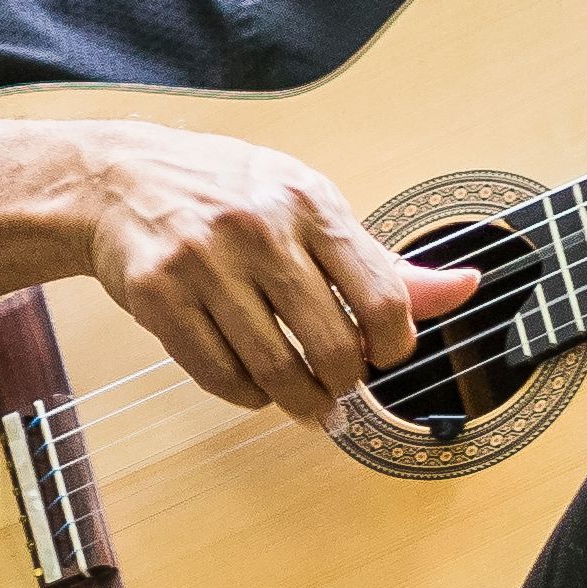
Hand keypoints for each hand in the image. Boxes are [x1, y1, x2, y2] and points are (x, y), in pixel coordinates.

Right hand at [80, 125, 485, 423]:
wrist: (120, 180)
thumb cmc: (229, 195)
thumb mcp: (311, 208)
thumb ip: (384, 260)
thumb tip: (466, 288)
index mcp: (310, 203)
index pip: (383, 298)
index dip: (395, 346)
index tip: (385, 356)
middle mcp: (259, 230)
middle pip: (334, 346)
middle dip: (346, 384)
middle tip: (341, 390)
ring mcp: (204, 265)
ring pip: (276, 371)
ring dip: (301, 404)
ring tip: (308, 407)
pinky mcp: (159, 298)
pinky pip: (220, 376)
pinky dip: (248, 397)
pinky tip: (256, 389)